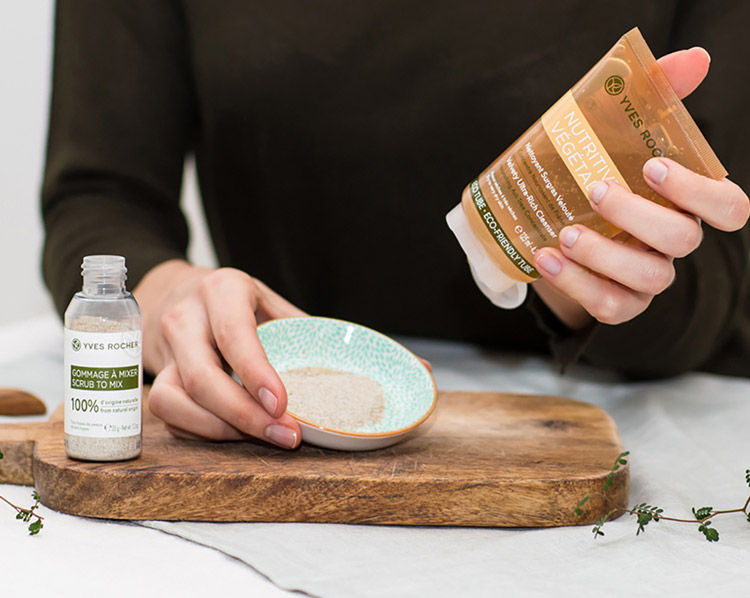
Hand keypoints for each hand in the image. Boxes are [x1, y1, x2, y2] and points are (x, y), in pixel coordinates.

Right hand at [134, 260, 305, 447]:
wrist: (178, 294)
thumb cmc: (237, 302)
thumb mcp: (270, 302)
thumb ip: (300, 331)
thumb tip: (341, 371)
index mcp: (221, 290)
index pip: (234, 333)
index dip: (256, 372)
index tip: (281, 405)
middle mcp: (185, 317)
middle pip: (202, 377)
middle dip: (244, 415)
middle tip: (286, 435)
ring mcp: (165, 349)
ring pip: (173, 401)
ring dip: (221, 430)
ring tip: (264, 435)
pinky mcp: (155, 376)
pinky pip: (170, 415)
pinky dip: (204, 431)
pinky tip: (237, 431)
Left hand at [532, 47, 749, 328]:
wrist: (553, 226)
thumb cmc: (595, 175)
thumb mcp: (617, 134)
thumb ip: (657, 97)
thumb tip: (695, 58)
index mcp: (683, 205)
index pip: (729, 208)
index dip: (701, 193)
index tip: (653, 167)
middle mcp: (673, 242)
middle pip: (682, 240)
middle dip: (638, 216)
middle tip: (596, 190)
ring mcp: (648, 277)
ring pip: (648, 277)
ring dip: (604, 256)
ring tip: (565, 233)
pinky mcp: (619, 303)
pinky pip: (609, 305)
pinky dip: (575, 283)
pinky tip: (545, 258)